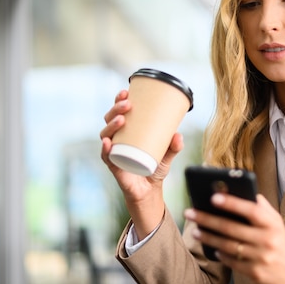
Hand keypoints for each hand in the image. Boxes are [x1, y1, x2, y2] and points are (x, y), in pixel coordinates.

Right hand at [100, 89, 183, 237]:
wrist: (149, 192)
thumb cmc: (154, 168)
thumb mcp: (167, 155)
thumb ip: (174, 146)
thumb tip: (179, 135)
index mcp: (127, 133)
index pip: (118, 113)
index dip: (118, 101)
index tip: (125, 91)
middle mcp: (117, 141)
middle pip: (109, 121)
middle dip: (115, 109)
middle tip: (127, 104)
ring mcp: (114, 153)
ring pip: (106, 135)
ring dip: (111, 125)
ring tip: (121, 120)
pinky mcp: (114, 167)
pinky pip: (106, 157)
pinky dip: (105, 149)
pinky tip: (108, 142)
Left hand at [184, 193, 284, 283]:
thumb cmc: (279, 242)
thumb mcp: (276, 223)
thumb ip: (261, 207)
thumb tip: (243, 190)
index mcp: (272, 224)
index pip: (251, 210)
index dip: (232, 203)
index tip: (213, 197)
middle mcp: (267, 240)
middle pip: (232, 228)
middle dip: (208, 219)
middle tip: (190, 212)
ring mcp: (261, 258)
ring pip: (228, 246)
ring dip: (208, 237)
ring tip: (195, 230)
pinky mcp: (254, 273)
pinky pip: (231, 262)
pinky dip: (219, 254)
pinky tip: (211, 248)